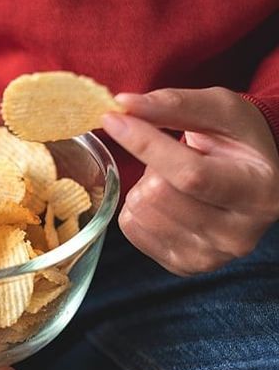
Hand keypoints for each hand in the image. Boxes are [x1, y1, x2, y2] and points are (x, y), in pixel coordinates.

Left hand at [102, 87, 278, 275]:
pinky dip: (138, 207)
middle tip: (176, 157)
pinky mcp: (182, 265)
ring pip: (141, 212)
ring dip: (145, 186)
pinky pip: (131, 229)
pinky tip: (167, 200)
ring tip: (174, 179)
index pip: (189, 174)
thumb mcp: (218, 109)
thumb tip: (123, 105)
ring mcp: (210, 256)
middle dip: (152, 165)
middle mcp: (239, 234)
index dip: (145, 144)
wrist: (251, 176)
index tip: (113, 119)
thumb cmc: (237, 139)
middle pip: (158, 196)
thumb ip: (173, 104)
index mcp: (257, 192)